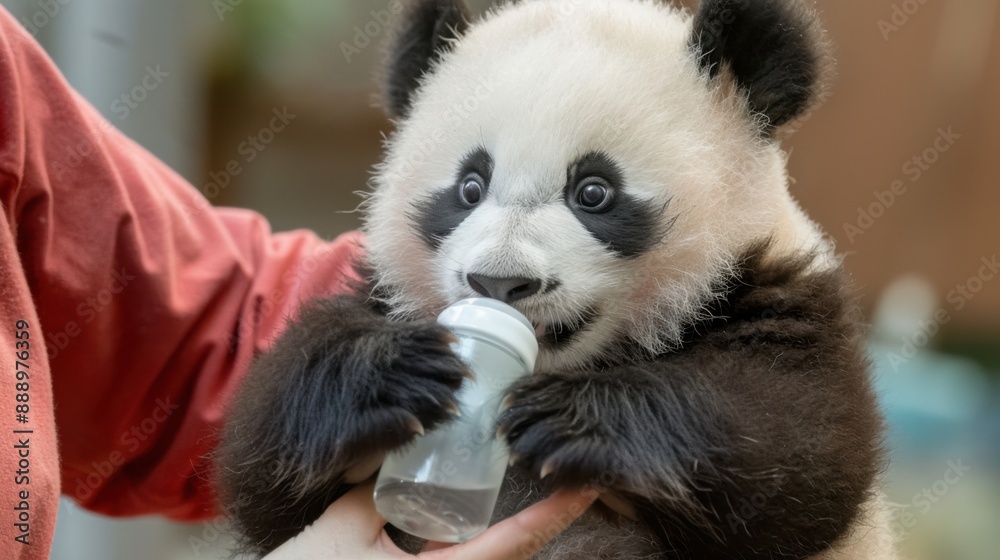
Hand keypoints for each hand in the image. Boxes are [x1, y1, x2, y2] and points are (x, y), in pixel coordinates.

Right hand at [264, 481, 597, 559]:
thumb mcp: (340, 533)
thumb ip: (371, 496)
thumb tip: (394, 465)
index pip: (515, 543)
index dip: (553, 512)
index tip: (585, 485)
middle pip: (513, 556)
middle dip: (542, 522)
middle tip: (566, 482)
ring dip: (514, 535)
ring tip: (533, 495)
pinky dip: (479, 545)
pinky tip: (462, 520)